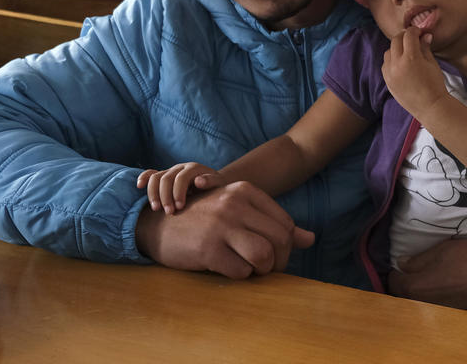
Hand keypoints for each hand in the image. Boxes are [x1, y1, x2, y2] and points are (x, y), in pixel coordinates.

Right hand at [134, 180, 314, 278]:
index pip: (285, 224)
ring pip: (265, 256)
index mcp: (245, 191)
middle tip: (266, 269)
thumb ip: (272, 223)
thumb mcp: (237, 211)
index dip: (286, 246)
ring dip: (261, 270)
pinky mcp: (208, 249)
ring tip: (250, 269)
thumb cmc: (202, 219)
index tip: (275, 256)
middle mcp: (235, 204)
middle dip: (279, 262)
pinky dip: (239, 275)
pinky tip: (227, 267)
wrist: (156, 225)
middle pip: (280, 241)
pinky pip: (241, 271)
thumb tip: (310, 239)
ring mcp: (221, 226)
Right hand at [137, 161, 224, 213]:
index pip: (181, 178)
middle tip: (168, 212)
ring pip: (155, 177)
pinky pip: (150, 174)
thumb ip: (210, 181)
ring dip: (153, 193)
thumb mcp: (218, 184)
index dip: (178, 193)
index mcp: (193, 168)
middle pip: (166, 179)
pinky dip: (143, 178)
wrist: (212, 184)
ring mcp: (170, 171)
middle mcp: (180, 168)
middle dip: (165, 196)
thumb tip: (198, 181)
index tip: (179, 208)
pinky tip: (139, 186)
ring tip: (156, 209)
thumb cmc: (216, 187)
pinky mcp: (164, 176)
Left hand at [382, 26, 448, 116]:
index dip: (415, 31)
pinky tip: (400, 63)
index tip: (419, 32)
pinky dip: (391, 60)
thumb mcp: (432, 63)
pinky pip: (385, 65)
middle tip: (412, 38)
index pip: (409, 35)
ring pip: (388, 52)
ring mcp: (390, 73)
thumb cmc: (435, 85)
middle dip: (404, 36)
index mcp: (411, 58)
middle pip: (396, 41)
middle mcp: (397, 64)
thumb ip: (425, 48)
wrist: (430, 107)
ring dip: (396, 48)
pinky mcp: (387, 81)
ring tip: (406, 51)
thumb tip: (425, 35)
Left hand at [387, 239, 466, 316]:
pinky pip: (441, 312)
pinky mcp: (457, 322)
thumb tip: (402, 264)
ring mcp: (441, 317)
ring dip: (424, 296)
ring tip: (435, 283)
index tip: (404, 266)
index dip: (397, 272)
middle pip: (407, 298)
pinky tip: (451, 293)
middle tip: (418, 274)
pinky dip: (441, 303)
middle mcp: (425, 308)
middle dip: (408, 286)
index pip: (394, 283)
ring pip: (423, 307)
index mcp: (417, 288)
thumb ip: (418, 260)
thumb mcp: (443, 250)